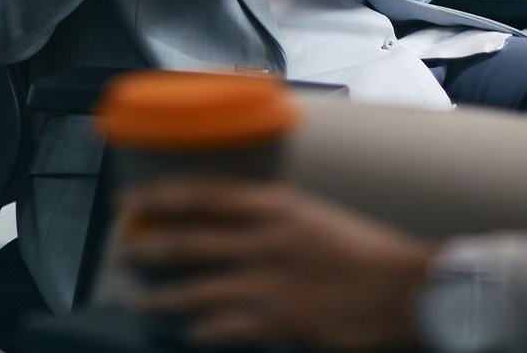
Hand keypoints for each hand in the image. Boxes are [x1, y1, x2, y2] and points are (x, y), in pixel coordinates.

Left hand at [119, 178, 434, 349]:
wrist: (404, 286)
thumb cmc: (364, 248)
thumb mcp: (314, 215)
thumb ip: (272, 216)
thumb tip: (231, 222)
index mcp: (277, 205)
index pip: (204, 195)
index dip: (162, 198)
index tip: (132, 201)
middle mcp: (266, 238)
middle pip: (190, 240)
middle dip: (149, 246)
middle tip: (122, 251)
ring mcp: (269, 282)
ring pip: (197, 289)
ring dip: (162, 295)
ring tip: (139, 299)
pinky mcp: (279, 320)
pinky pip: (225, 326)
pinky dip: (202, 328)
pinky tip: (188, 331)